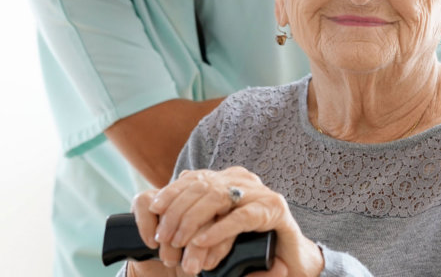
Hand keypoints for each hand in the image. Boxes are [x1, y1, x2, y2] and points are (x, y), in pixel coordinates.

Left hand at [131, 167, 322, 276]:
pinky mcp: (275, 210)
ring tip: (178, 242)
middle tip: (164, 239)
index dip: (171, 192)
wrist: (286, 263)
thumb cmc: (247, 248)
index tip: (154, 209)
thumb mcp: (213, 231)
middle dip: (177, 212)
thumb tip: (158, 210)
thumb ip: (194, 217)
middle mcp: (244, 180)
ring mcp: (261, 193)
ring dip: (193, 222)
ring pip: (218, 198)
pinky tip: (201, 241)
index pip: (193, 178)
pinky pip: (242, 217)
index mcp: (228, 180)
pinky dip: (219, 230)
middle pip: (202, 186)